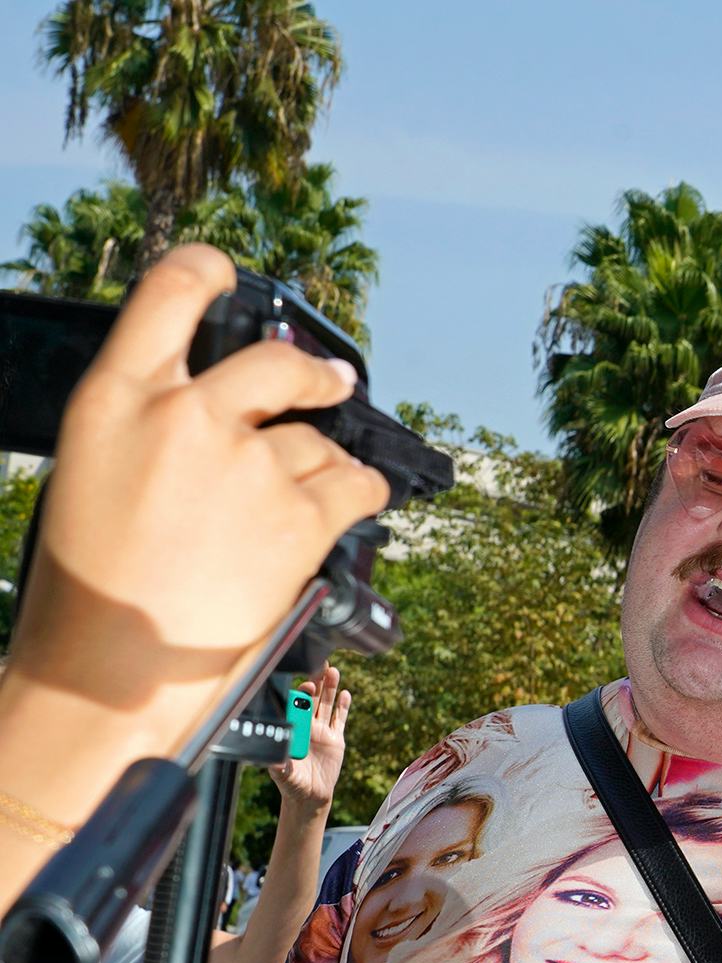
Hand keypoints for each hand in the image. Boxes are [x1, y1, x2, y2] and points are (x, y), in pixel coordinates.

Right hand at [17, 247, 386, 715]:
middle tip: (331, 382)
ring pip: (315, 443)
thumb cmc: (91, 585)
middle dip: (311, 375)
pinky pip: (356, 484)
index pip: (168, 294)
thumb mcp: (92, 473)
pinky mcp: (300, 514)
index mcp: (116, 398)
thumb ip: (149, 426)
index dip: (205, 270)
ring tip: (308, 500)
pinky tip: (361, 499)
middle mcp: (187, 415)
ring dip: (323, 467)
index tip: (227, 271)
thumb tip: (214, 410)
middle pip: (274, 363)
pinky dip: (363, 492)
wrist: (111, 665)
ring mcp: (249, 462)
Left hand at [267, 661, 349, 812]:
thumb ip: (279, 764)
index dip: (300, 694)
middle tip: (321, 664)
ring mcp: (321, 732)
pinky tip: (346, 694)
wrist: (310, 796)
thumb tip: (273, 758)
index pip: (295, 706)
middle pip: (312, 699)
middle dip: (316, 681)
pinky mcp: (336, 740)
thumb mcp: (282, 774)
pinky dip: (342, 707)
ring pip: (326, 705)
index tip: (305, 686)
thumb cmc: (291, 784)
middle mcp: (306, 727)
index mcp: (292, 730)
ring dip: (330, 688)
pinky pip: (339, 720)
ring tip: (334, 671)